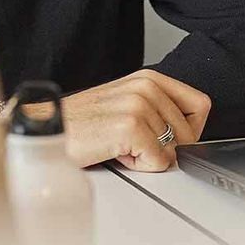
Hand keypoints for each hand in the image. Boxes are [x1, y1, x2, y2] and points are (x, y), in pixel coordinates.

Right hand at [57, 69, 211, 170]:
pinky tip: (114, 152)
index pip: (200, 106)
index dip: (190, 130)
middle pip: (190, 134)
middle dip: (164, 149)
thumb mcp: (124, 105)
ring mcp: (139, 105)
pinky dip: (138, 166)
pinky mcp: (130, 126)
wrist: (44, 129)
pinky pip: (158, 161)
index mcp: (149, 79)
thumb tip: (187, 136)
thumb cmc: (79, 123)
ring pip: (172, 150)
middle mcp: (147, 87)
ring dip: (146, 157)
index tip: (170, 139)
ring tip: (118, 145)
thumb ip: (157, 111)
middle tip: (131, 144)